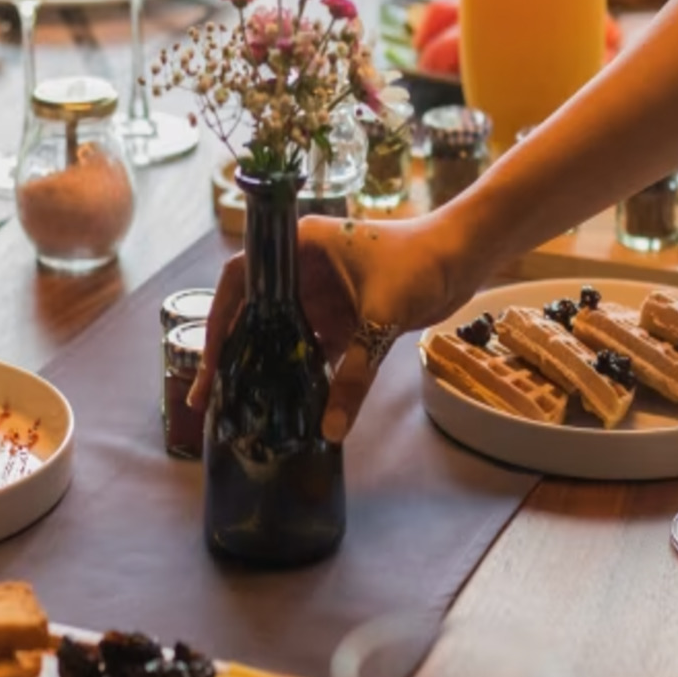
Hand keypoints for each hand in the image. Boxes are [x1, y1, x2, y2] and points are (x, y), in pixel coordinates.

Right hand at [188, 214, 475, 442]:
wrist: (467, 255)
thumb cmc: (421, 261)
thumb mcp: (380, 317)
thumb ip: (356, 374)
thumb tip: (331, 428)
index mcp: (299, 247)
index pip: (239, 280)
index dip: (218, 320)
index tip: (212, 362)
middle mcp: (303, 269)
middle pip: (255, 313)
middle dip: (234, 354)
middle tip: (210, 397)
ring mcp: (324, 294)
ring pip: (284, 334)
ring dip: (268, 366)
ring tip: (244, 407)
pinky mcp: (346, 316)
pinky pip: (316, 348)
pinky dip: (305, 374)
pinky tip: (291, 405)